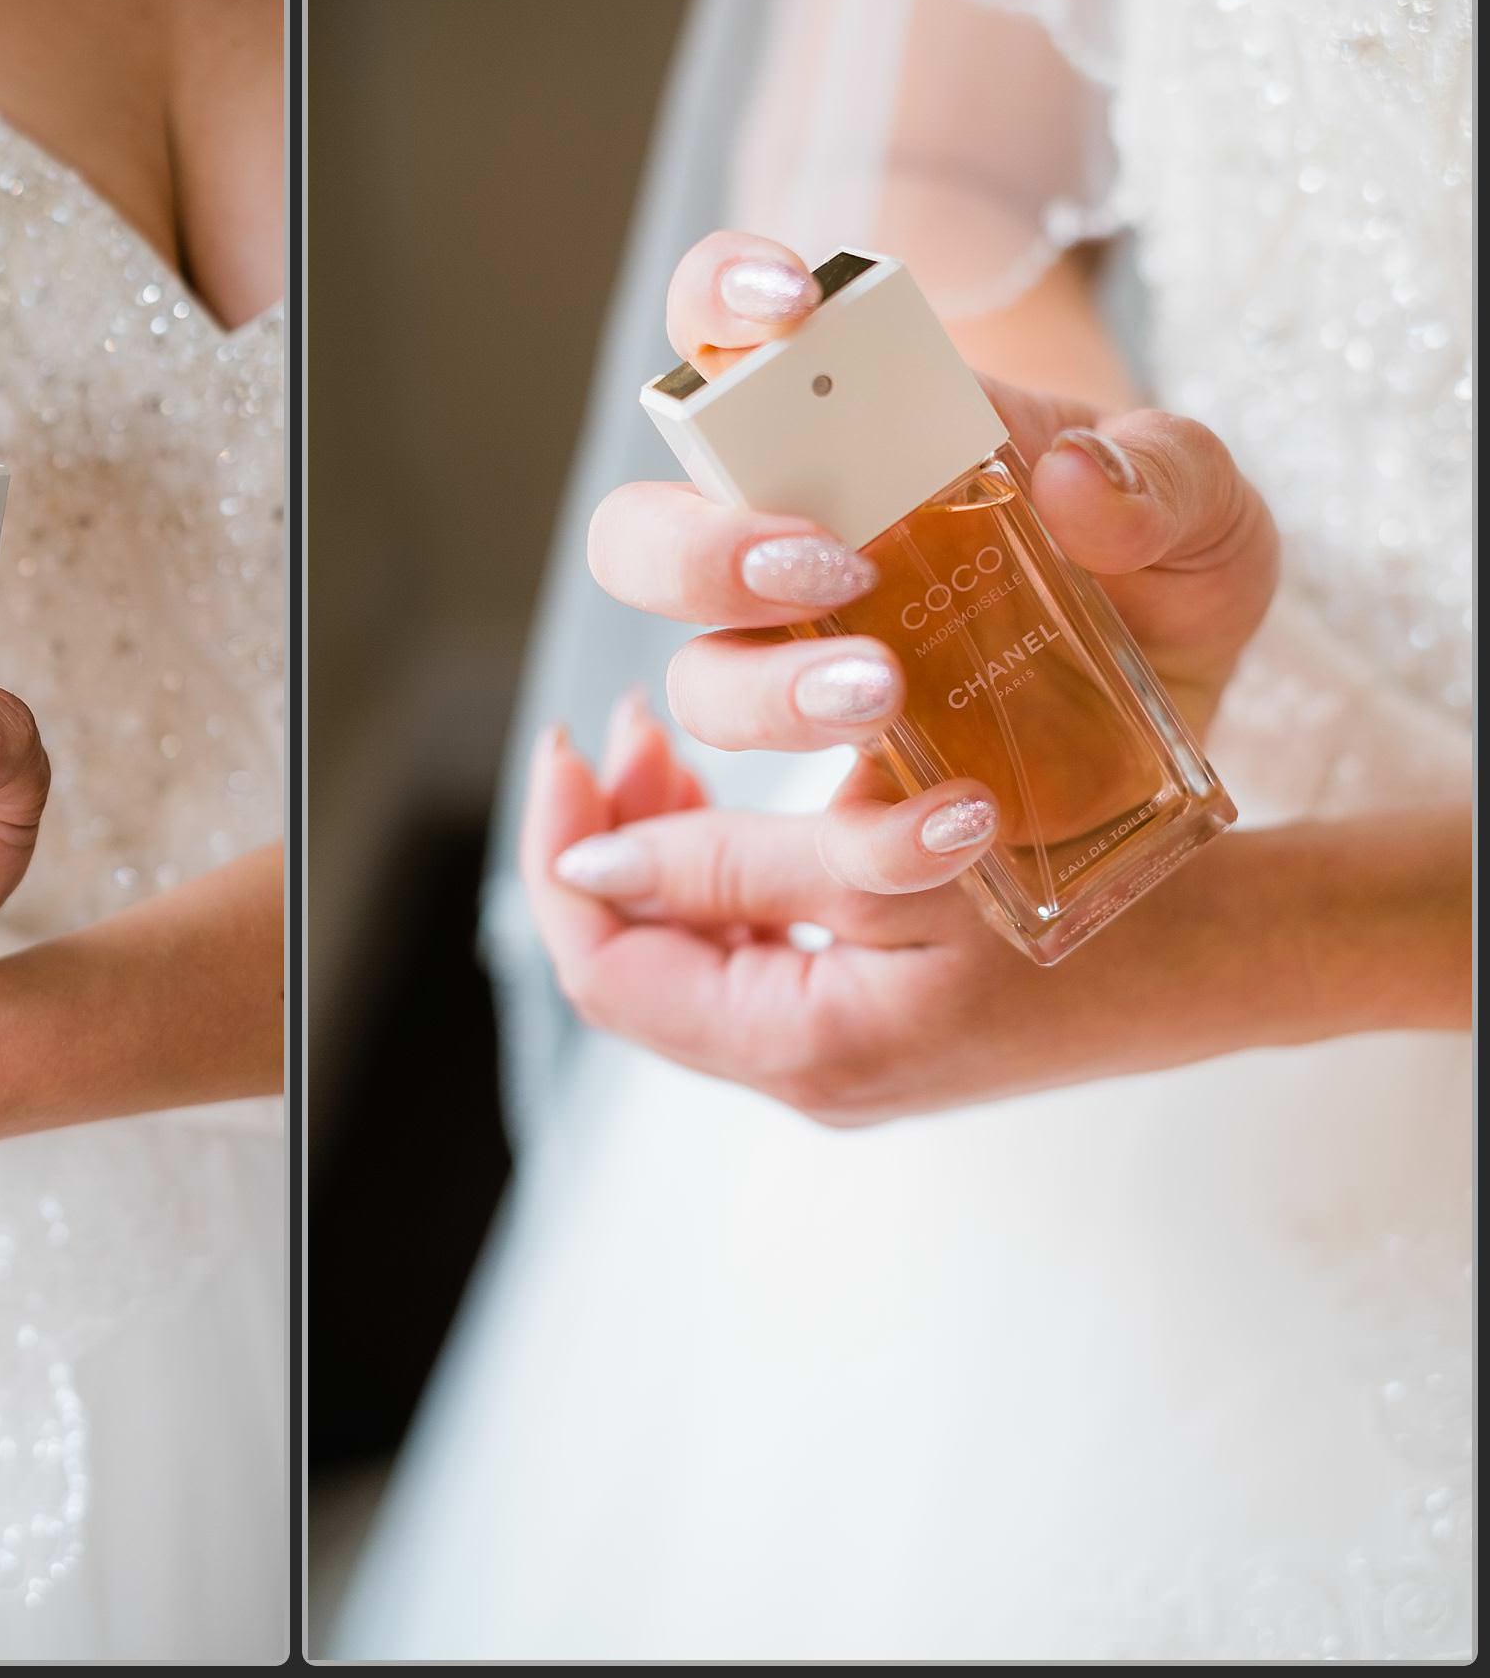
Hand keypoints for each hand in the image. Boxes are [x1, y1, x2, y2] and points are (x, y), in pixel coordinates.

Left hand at [523, 689, 1333, 1124]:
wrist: (1240, 953)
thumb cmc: (1093, 896)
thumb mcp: (898, 869)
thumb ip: (731, 871)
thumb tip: (591, 865)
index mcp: (801, 1047)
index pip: (608, 967)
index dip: (563, 856)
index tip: (567, 747)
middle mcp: (806, 1070)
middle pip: (638, 962)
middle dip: (608, 844)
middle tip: (617, 733)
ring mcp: (840, 1051)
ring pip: (690, 954)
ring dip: (662, 850)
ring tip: (663, 749)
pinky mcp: (875, 1019)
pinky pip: (750, 951)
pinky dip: (721, 872)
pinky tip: (732, 798)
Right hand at [589, 230, 1278, 896]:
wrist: (1188, 693)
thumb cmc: (1158, 556)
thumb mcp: (1204, 501)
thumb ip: (1164, 475)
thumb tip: (1076, 478)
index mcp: (846, 434)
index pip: (725, 338)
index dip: (720, 302)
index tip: (785, 308)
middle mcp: (786, 549)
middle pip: (640, 537)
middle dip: (698, 552)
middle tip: (826, 565)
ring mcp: (800, 676)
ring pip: (698, 684)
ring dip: (770, 691)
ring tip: (882, 693)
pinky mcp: (852, 795)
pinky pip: (810, 840)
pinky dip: (879, 836)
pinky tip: (965, 816)